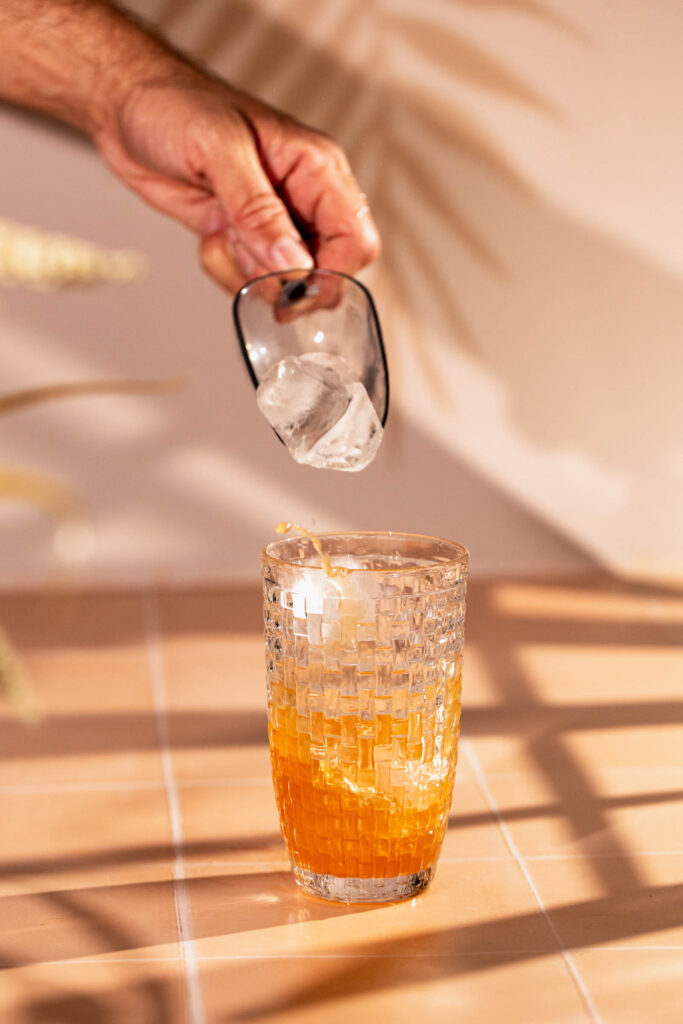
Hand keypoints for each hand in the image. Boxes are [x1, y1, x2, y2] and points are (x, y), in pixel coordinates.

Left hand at [96, 70, 380, 292]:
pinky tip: (209, 235)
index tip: (292, 287)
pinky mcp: (244, 238)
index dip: (331, 274)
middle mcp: (304, 198)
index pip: (355, 240)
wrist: (127, 106)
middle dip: (285, 279)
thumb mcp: (220, 151)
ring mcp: (274, 222)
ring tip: (220, 232)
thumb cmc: (175, 105)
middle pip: (327, 271)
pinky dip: (226, 271)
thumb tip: (293, 263)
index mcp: (317, 168)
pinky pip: (251, 280)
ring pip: (285, 282)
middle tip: (247, 260)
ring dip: (248, 273)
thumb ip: (258, 211)